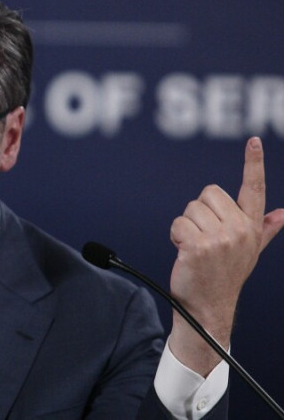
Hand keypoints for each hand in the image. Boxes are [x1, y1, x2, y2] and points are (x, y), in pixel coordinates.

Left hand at [166, 137, 283, 375]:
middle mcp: (241, 230)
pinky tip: (185, 253)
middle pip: (207, 194)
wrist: (209, 308)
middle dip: (199, 213)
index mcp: (252, 227)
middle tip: (204, 239)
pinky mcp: (200, 246)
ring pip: (190, 209)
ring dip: (185, 227)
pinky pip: (178, 224)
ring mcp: (221, 238)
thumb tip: (282, 213)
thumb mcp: (249, 251)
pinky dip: (175, 236)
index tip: (253, 141)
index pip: (254, 189)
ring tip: (195, 249)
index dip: (253, 163)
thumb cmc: (225, 275)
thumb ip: (264, 229)